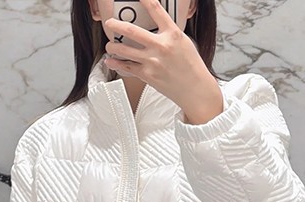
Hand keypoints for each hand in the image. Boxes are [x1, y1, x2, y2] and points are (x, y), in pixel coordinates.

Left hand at [103, 0, 221, 119]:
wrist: (195, 89)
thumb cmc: (191, 67)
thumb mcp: (184, 42)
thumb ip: (168, 34)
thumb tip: (155, 28)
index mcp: (172, 34)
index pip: (156, 10)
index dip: (145, 0)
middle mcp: (161, 46)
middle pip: (131, 31)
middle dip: (116, 25)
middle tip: (109, 23)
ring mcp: (152, 61)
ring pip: (124, 50)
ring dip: (113, 46)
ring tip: (110, 45)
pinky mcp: (147, 75)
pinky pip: (127, 67)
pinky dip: (116, 64)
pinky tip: (111, 61)